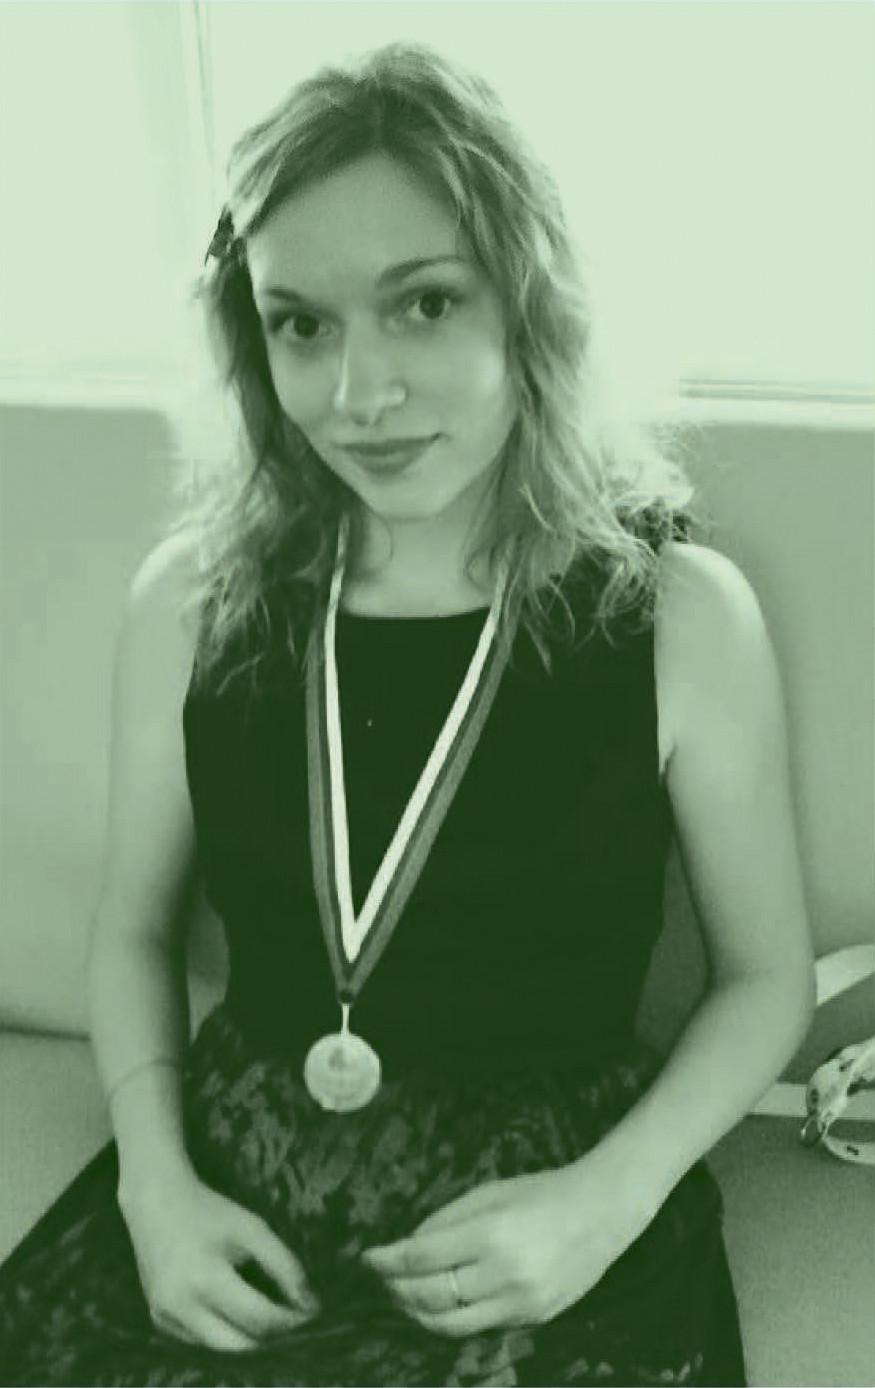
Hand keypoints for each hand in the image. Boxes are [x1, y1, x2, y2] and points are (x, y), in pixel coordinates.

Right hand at [118, 1166, 319, 1351]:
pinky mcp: (158, 1321)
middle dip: (270, 1336)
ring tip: (268, 1316)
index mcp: (205, 1278)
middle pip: (239, 1344)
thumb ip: (283, 1264)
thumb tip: (308, 1303)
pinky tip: (235, 1313)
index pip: (257, 1317)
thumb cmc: (209, 1212)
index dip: (289, 1320)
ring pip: (219, 1348)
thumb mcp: (251, 1229)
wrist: (155, 1204)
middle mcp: (180, 1306)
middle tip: (291, 1319)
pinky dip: (222, 1332)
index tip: (309, 1312)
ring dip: (247, 1338)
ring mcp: (165, 1317)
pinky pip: (199, 1340)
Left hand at [361, 1158, 657, 1337]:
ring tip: (404, 1298)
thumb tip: (409, 1248)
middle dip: (397, 1289)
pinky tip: (441, 1305)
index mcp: (490, 1233)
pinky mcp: (533, 1319)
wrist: (602, 1212)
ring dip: (417, 1313)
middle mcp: (504, 1274)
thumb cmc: (542, 1192)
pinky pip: (480, 1325)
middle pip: (430, 1296)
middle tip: (383, 1278)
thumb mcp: (489, 1193)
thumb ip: (447, 1220)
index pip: (421, 1258)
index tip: (369, 1258)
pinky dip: (452, 1318)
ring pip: (450, 1325)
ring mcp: (520, 1302)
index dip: (388, 1261)